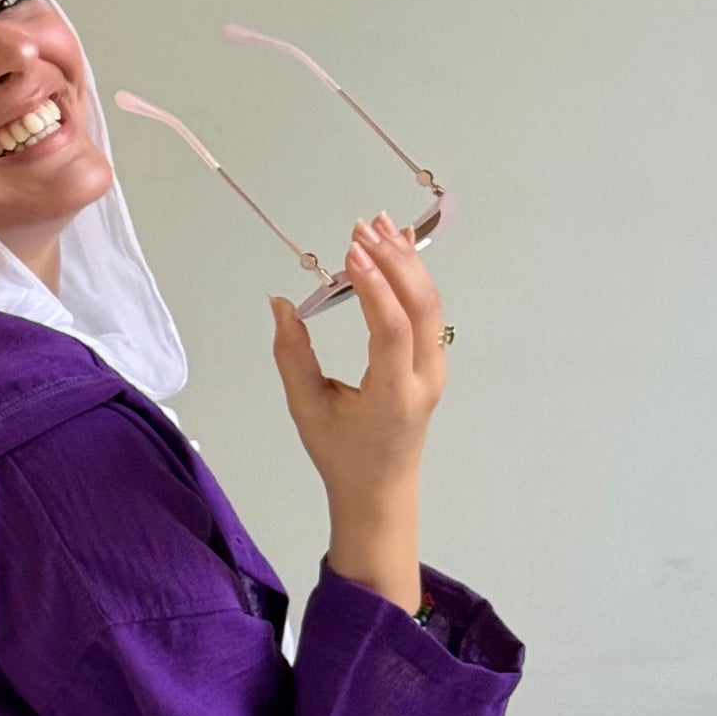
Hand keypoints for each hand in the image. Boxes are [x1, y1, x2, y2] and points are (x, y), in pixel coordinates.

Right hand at [269, 211, 448, 612]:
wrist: (381, 489)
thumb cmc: (341, 454)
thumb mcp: (306, 408)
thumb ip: (292, 355)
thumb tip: (281, 303)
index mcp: (393, 395)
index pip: (391, 330)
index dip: (374, 288)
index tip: (350, 253)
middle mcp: (424, 379)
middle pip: (421, 307)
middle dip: (394, 262)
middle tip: (362, 228)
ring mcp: (435, 369)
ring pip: (430, 304)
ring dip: (406, 262)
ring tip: (380, 225)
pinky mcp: (433, 361)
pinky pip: (429, 312)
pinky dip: (413, 277)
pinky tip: (397, 250)